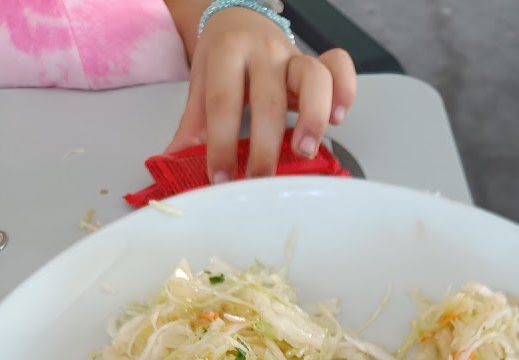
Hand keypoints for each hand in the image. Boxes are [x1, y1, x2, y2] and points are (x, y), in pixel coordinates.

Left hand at [165, 6, 355, 182]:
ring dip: (312, 118)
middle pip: (269, 99)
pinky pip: (340, 67)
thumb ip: (193, 127)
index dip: (220, 144)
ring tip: (305, 151)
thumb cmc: (223, 61)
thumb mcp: (201, 87)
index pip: (223, 102)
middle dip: (265, 145)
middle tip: (260, 180)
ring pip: (313, 78)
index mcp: (228, 54)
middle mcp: (264, 52)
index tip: (220, 179)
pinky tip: (338, 118)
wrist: (240, 21)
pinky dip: (345, 90)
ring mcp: (294, 57)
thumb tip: (173, 167)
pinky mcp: (319, 64)